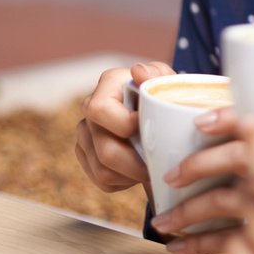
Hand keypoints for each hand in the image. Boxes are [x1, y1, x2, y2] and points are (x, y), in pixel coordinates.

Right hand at [74, 60, 174, 192]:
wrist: (160, 111)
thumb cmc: (165, 95)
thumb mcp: (167, 82)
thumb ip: (157, 75)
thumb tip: (138, 72)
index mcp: (108, 85)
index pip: (100, 110)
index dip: (125, 125)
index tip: (150, 130)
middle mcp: (90, 107)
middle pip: (105, 151)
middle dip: (136, 165)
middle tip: (159, 166)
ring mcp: (86, 132)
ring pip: (103, 170)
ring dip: (131, 175)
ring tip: (151, 167)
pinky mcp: (86, 153)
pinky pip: (102, 180)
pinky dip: (124, 182)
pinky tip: (138, 169)